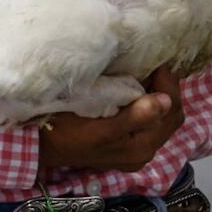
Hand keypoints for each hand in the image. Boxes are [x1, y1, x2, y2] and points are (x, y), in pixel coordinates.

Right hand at [39, 66, 184, 174]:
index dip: (169, 85)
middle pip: (170, 117)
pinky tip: (137, 91)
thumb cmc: (66, 135)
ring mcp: (133, 149)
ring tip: (149, 73)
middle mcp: (143, 151)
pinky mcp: (123, 144)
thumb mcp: (100, 128)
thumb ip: (135, 117)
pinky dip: (148, 104)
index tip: (159, 61)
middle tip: (157, 64)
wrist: (39, 147)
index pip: (171, 112)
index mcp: (141, 147)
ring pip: (160, 119)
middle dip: (168, 90)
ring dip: (159, 96)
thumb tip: (165, 100)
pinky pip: (147, 121)